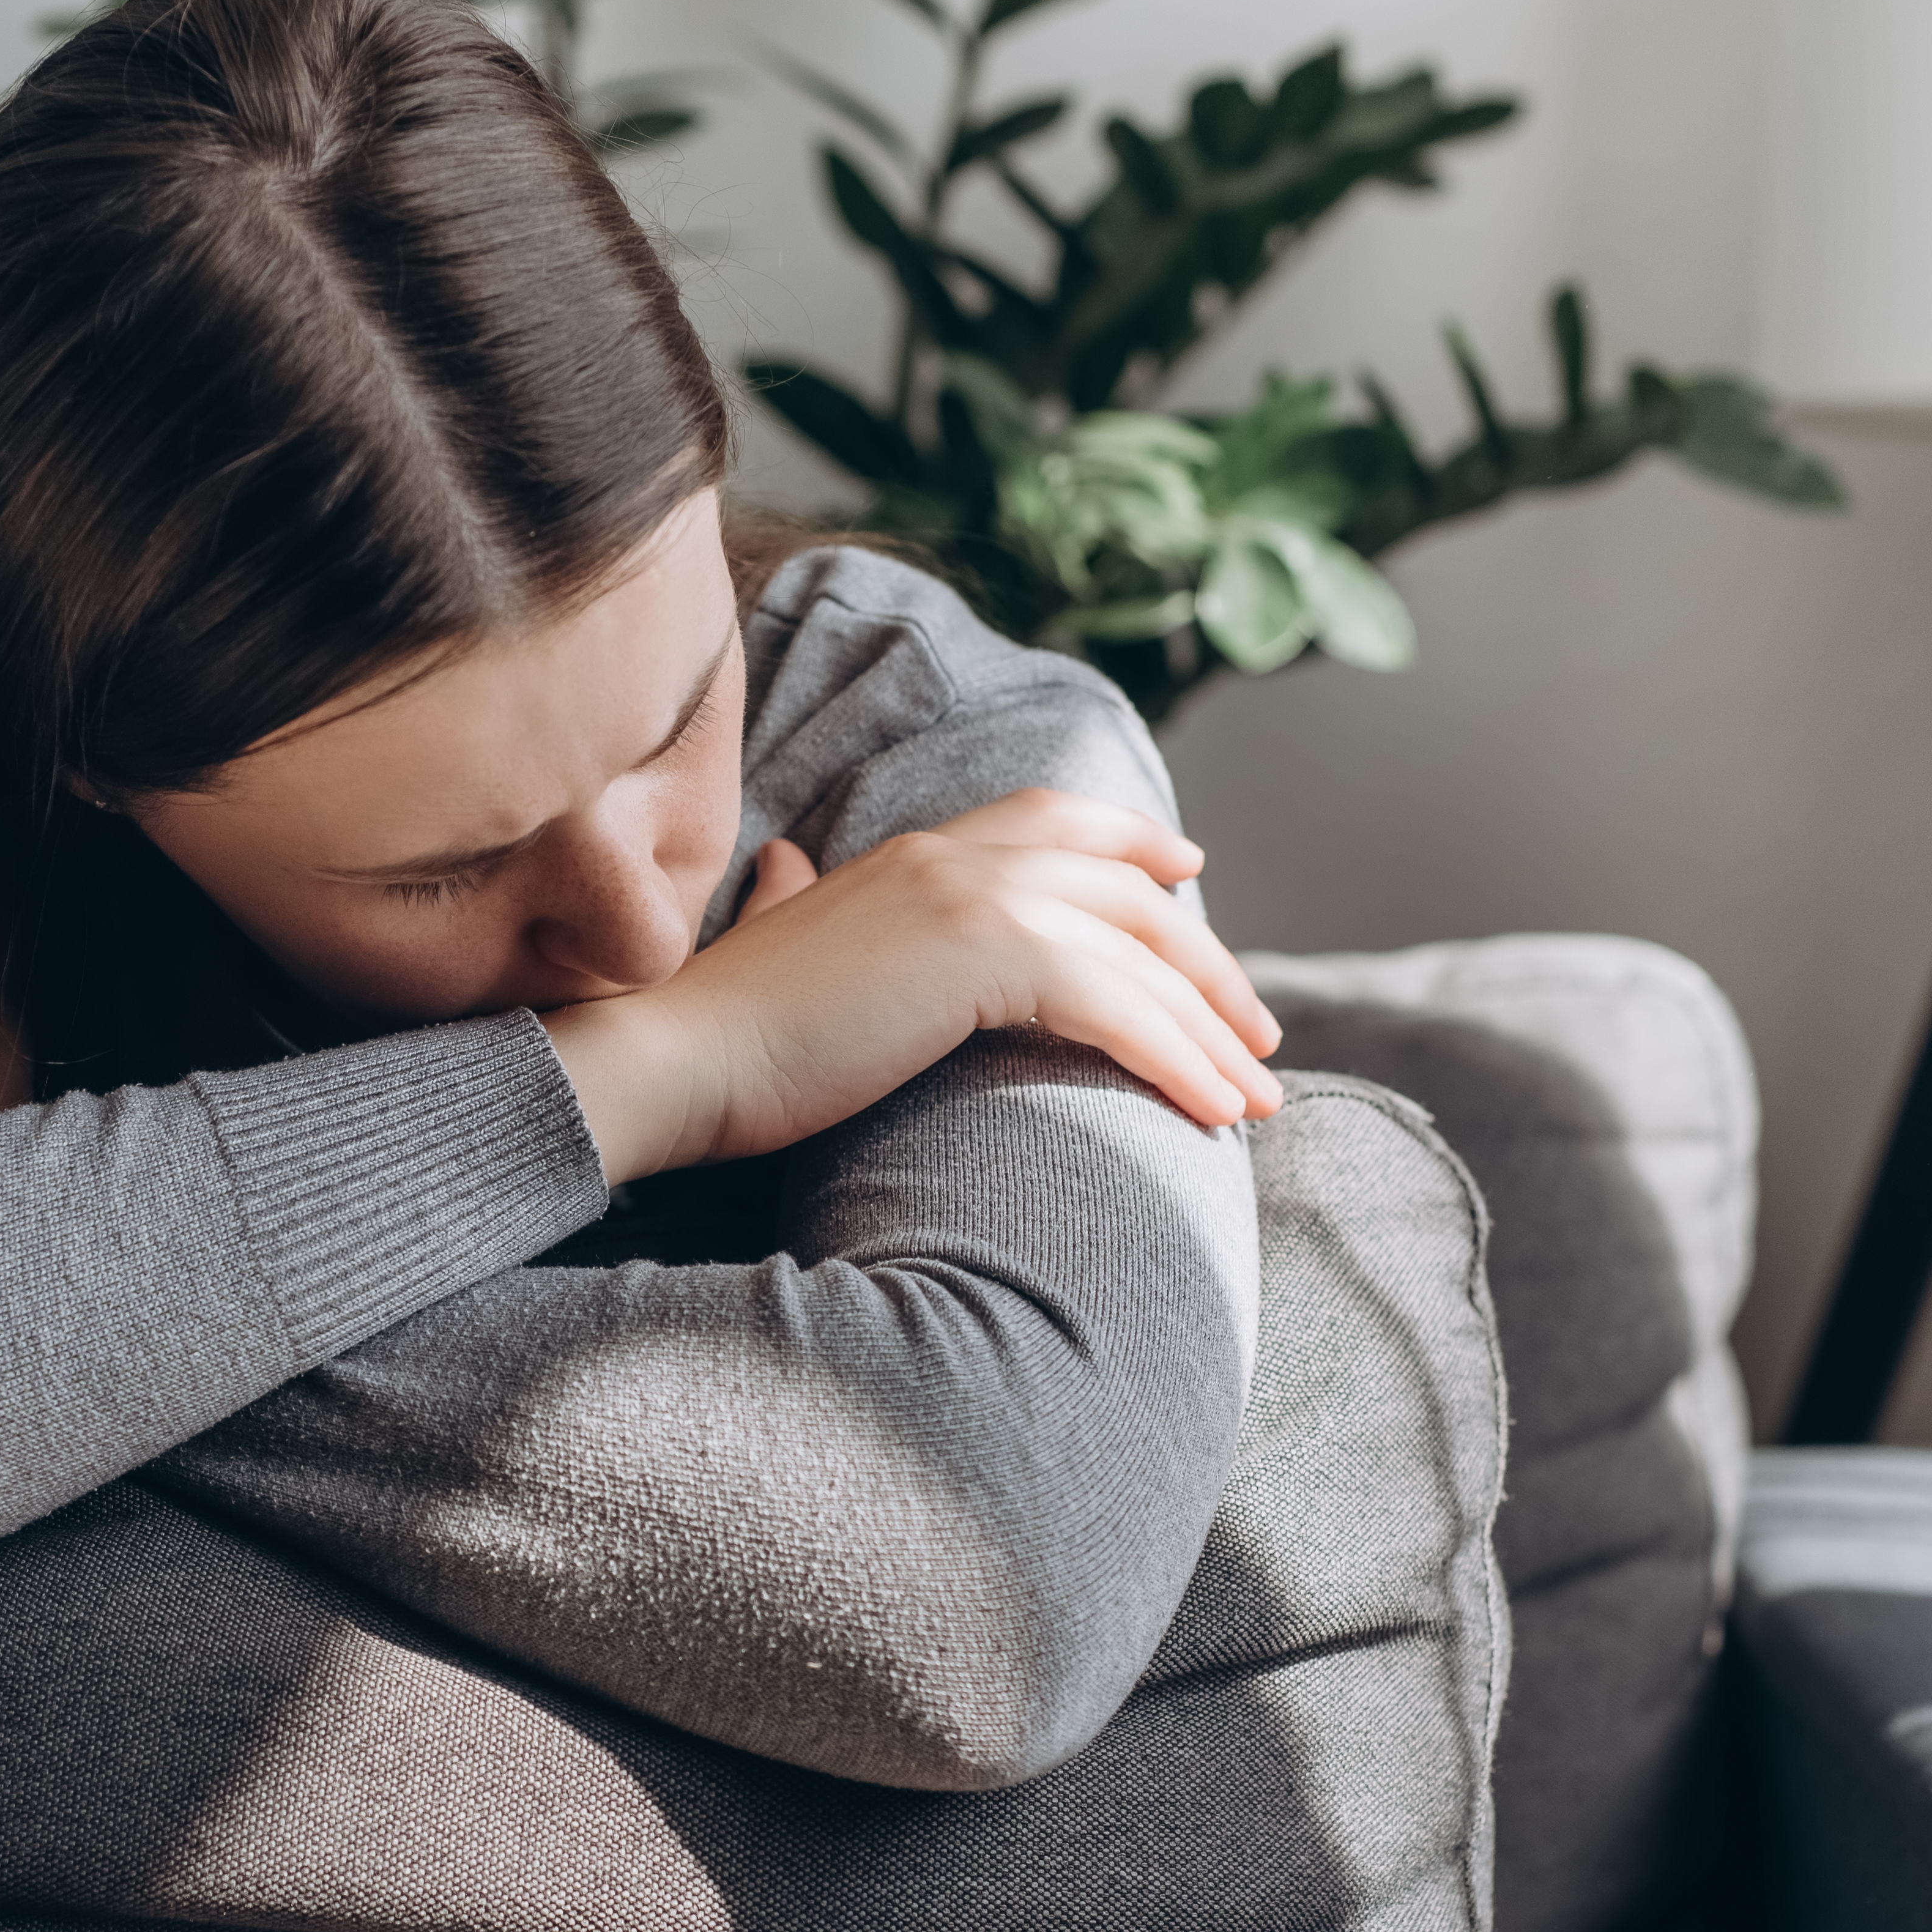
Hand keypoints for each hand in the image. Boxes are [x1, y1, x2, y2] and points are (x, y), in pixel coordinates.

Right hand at [541, 787, 1283, 1182]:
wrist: (673, 1062)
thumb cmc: (717, 1033)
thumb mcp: (775, 944)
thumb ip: (793, 899)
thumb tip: (784, 867)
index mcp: (913, 854)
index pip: (1053, 818)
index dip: (1133, 840)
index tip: (1189, 871)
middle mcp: (953, 857)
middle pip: (1128, 888)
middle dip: (1207, 962)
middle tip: (1258, 1031)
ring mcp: (971, 898)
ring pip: (1142, 952)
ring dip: (1214, 1028)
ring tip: (1258, 1097)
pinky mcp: (982, 957)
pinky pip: (1120, 1005)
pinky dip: (1181, 1058)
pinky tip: (1215, 1113)